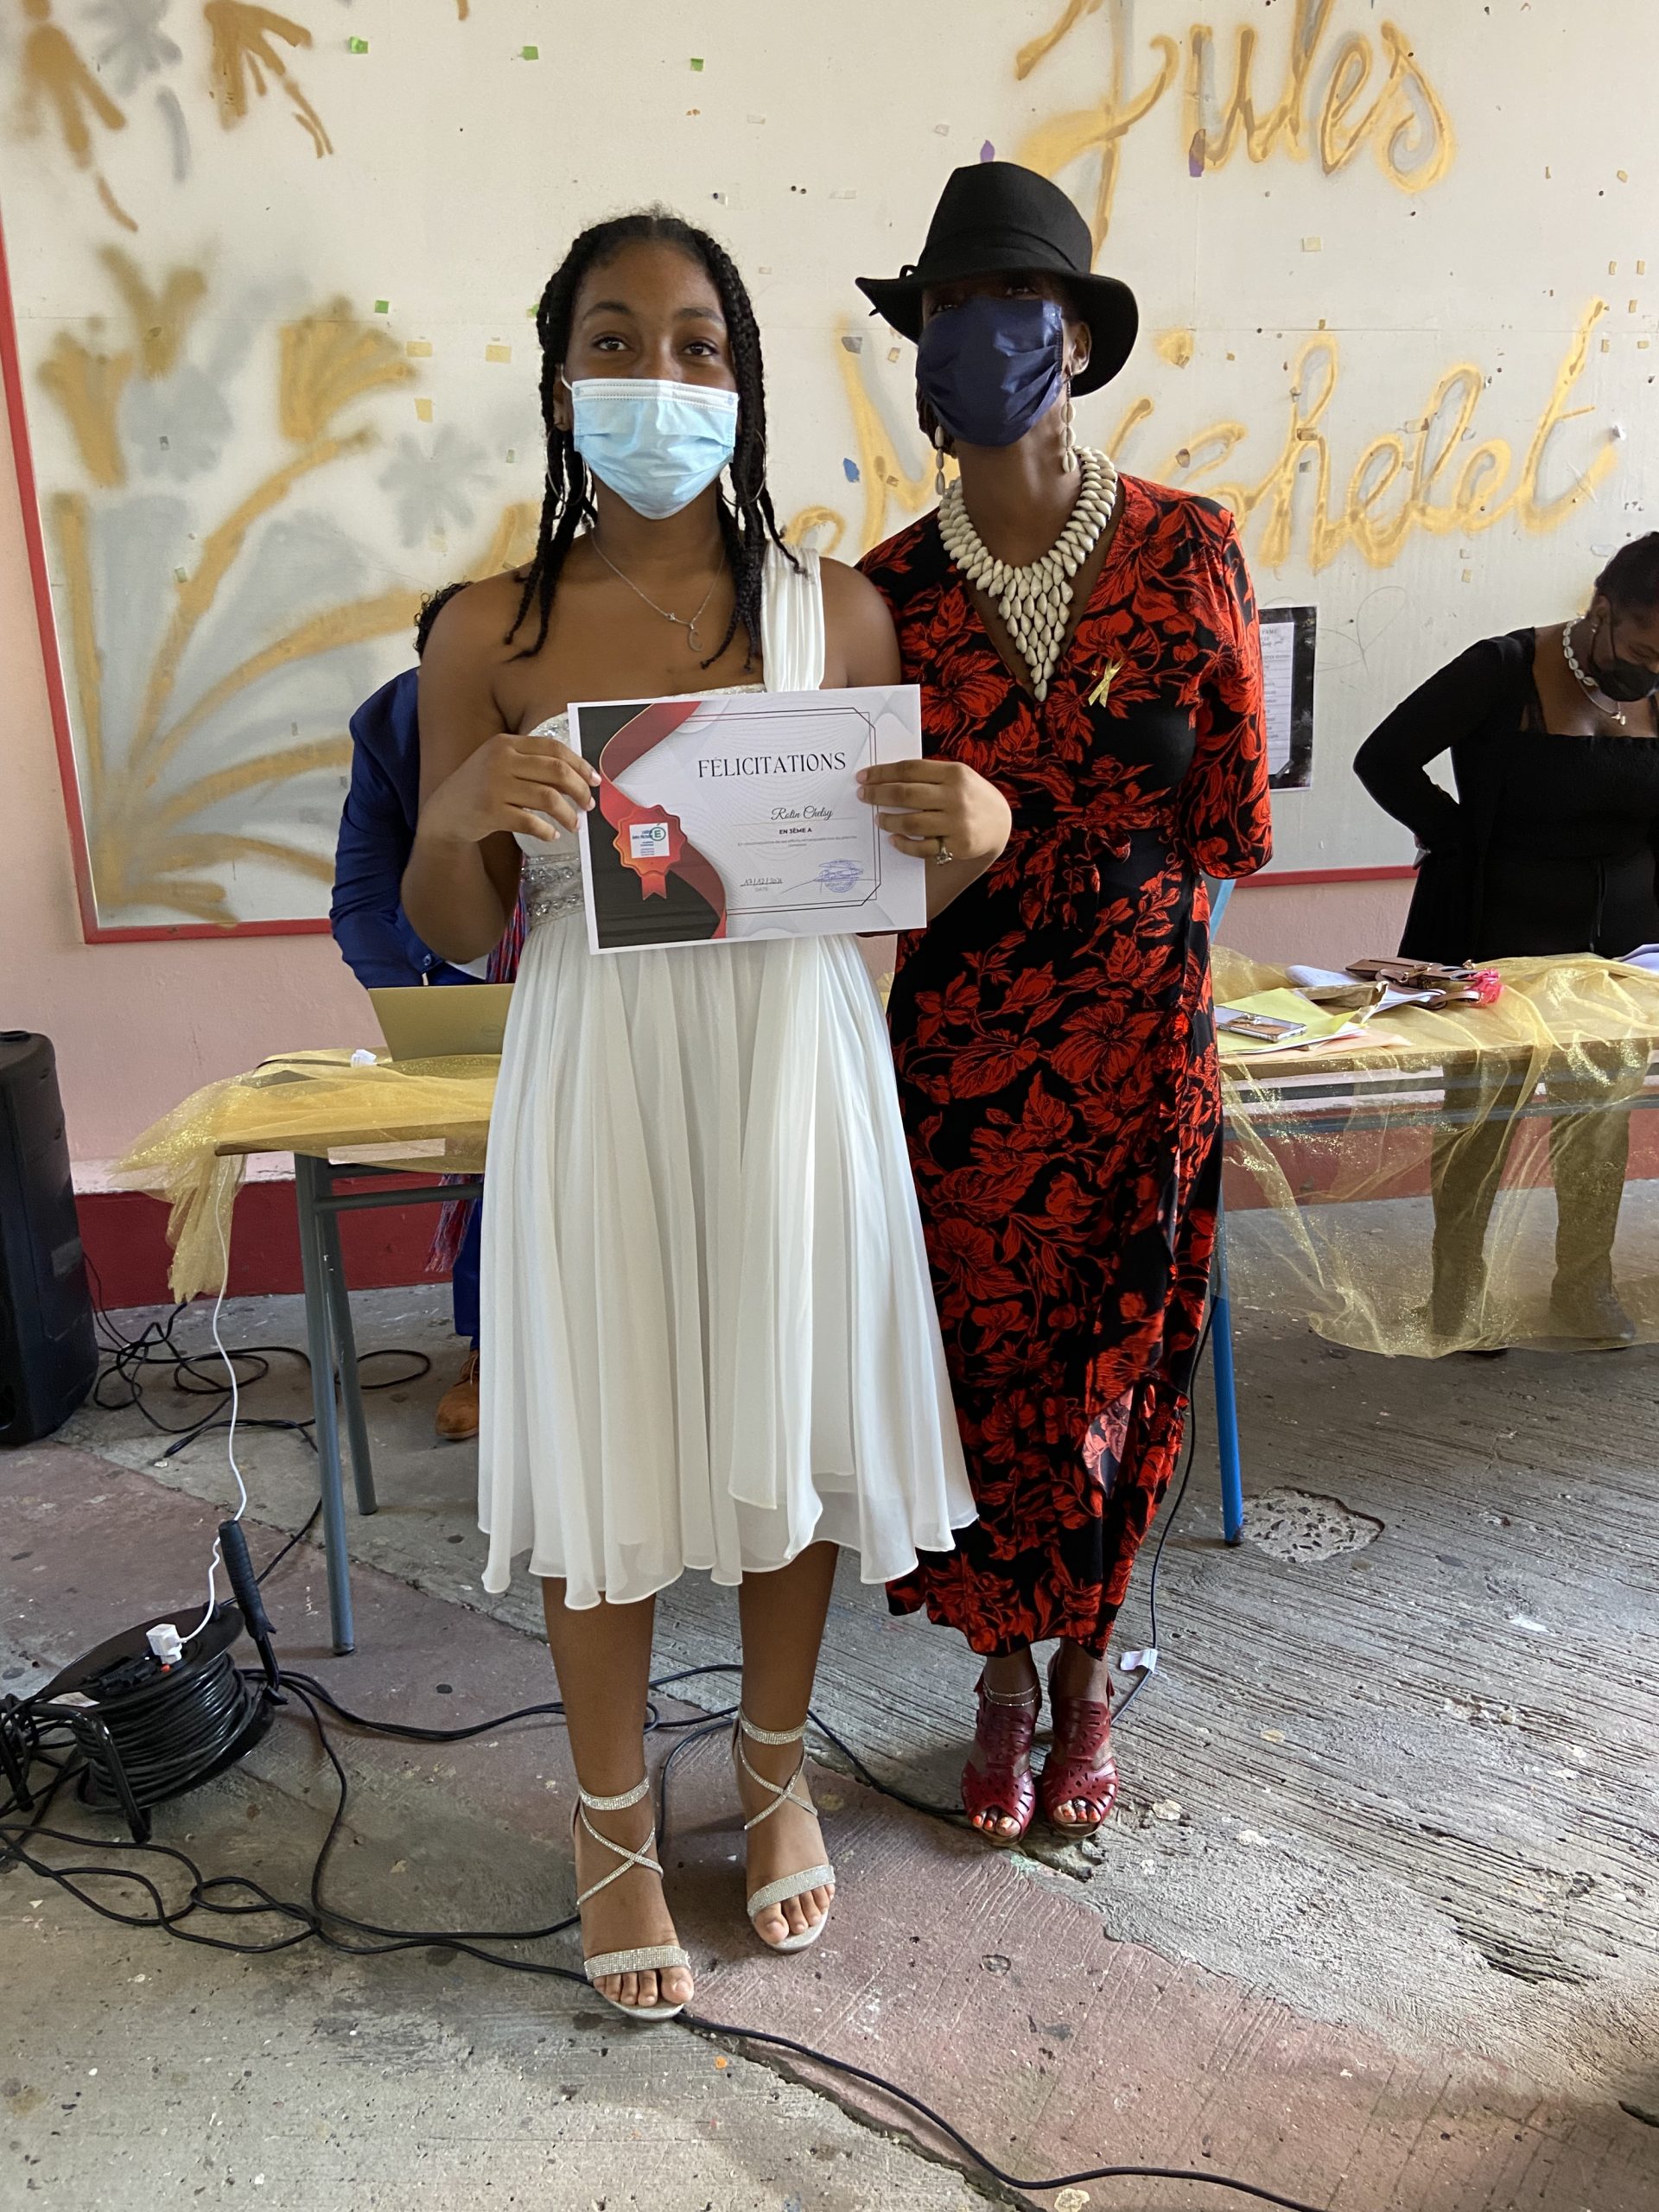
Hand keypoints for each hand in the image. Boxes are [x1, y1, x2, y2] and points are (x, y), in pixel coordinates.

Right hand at [421, 731, 597, 846]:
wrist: (443, 814)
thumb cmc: (478, 789)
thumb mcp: (499, 765)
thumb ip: (530, 764)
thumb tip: (576, 775)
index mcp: (505, 744)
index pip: (553, 748)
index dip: (579, 763)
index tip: (594, 779)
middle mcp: (500, 760)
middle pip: (556, 771)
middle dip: (580, 789)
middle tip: (589, 804)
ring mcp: (494, 786)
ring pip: (548, 798)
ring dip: (568, 814)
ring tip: (575, 824)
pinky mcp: (490, 812)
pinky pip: (531, 822)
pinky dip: (547, 831)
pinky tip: (552, 835)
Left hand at [857, 758, 1011, 866]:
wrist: (1000, 822)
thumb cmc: (969, 796)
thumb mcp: (956, 777)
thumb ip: (928, 776)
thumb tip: (885, 778)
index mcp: (954, 773)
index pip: (909, 769)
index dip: (882, 773)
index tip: (864, 777)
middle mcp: (956, 797)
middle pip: (906, 794)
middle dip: (878, 795)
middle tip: (863, 796)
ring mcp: (957, 823)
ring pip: (912, 822)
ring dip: (889, 821)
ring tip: (878, 819)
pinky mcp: (958, 846)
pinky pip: (922, 848)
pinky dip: (904, 844)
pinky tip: (894, 838)